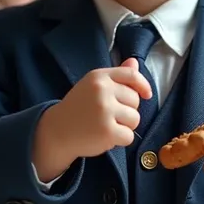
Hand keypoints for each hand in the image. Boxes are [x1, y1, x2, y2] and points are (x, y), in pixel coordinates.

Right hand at [32, 58, 150, 180]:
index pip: (131, 75)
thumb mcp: (94, 86)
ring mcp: (105, 110)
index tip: (146, 94)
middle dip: (127, 110)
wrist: (56, 130)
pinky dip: (120, 140)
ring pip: (135, 119)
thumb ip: (116, 76)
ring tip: (106, 126)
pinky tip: (105, 137)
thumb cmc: (78, 107)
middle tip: (108, 115)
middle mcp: (102, 90)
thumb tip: (135, 63)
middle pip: (135, 100)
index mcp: (99, 77)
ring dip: (125, 126)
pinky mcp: (107, 131)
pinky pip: (129, 136)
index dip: (143, 85)